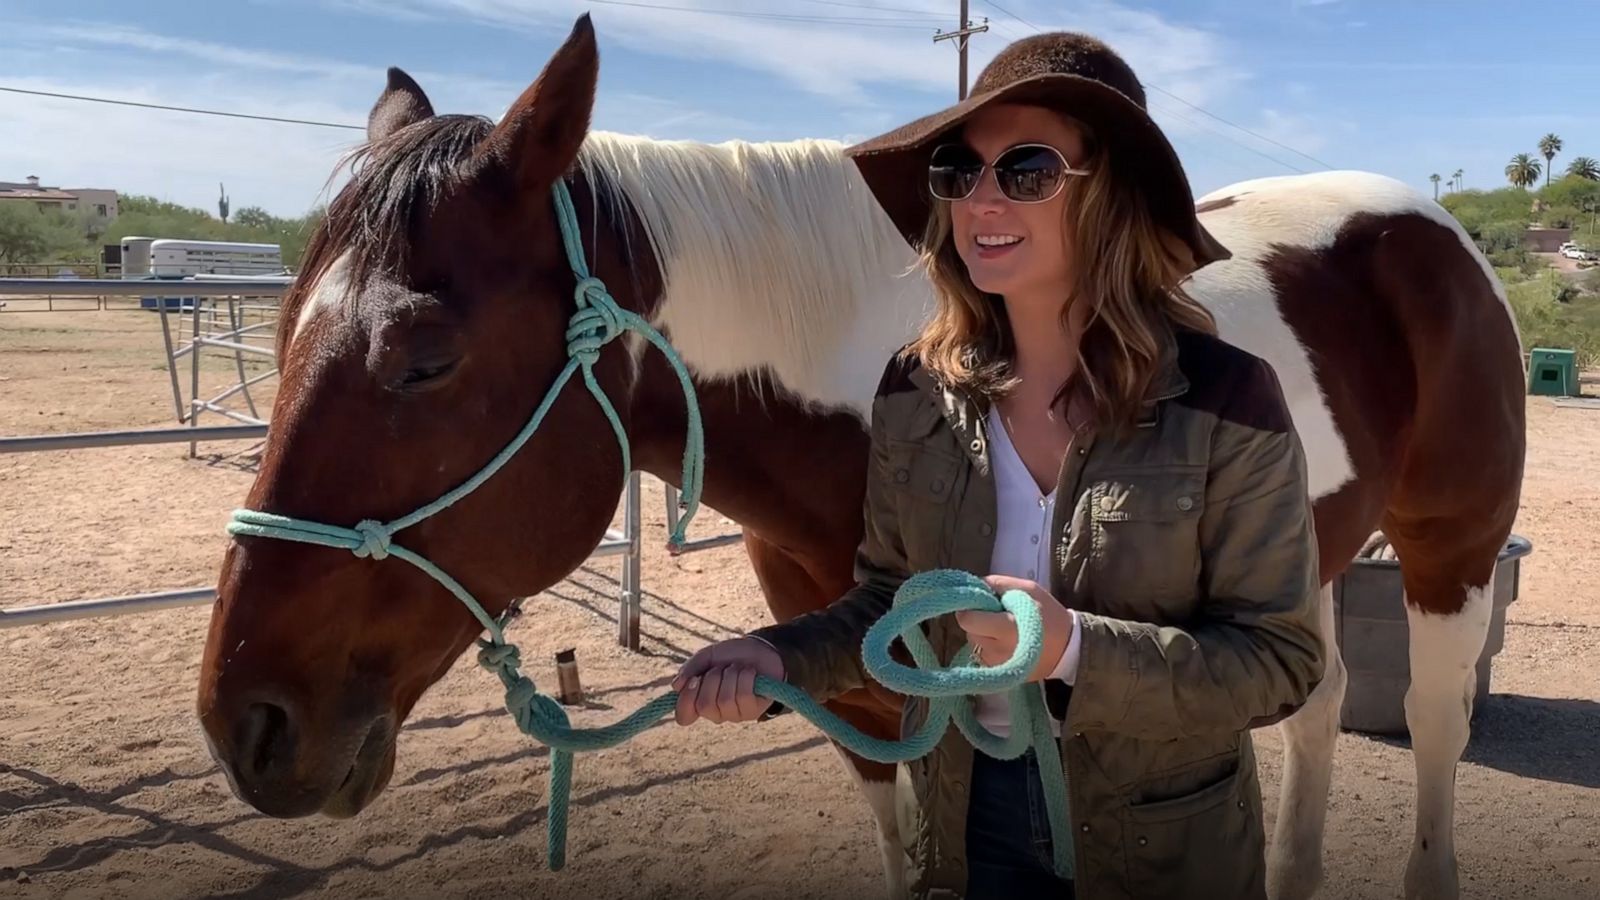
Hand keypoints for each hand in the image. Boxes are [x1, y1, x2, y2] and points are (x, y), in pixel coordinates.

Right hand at [670, 637, 785, 725]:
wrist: (761, 649)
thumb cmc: (732, 655)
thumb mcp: (708, 656)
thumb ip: (691, 668)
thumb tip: (676, 686)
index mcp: (700, 701)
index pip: (684, 716)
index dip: (686, 700)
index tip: (694, 679)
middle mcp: (716, 713)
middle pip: (705, 705)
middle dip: (713, 678)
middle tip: (722, 668)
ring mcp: (735, 714)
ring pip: (725, 700)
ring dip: (731, 675)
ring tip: (738, 669)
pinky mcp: (754, 711)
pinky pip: (743, 696)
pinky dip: (746, 677)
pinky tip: (750, 673)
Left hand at [954, 575, 1074, 682]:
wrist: (1067, 649)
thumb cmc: (1049, 616)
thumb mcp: (1029, 590)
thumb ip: (1000, 584)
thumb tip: (976, 584)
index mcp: (1005, 629)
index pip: (967, 619)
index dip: (970, 607)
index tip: (982, 603)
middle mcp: (997, 650)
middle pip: (968, 630)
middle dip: (976, 619)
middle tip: (995, 614)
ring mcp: (996, 664)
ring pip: (974, 642)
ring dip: (982, 633)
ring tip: (1003, 628)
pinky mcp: (997, 672)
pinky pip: (982, 653)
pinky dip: (989, 645)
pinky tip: (1005, 641)